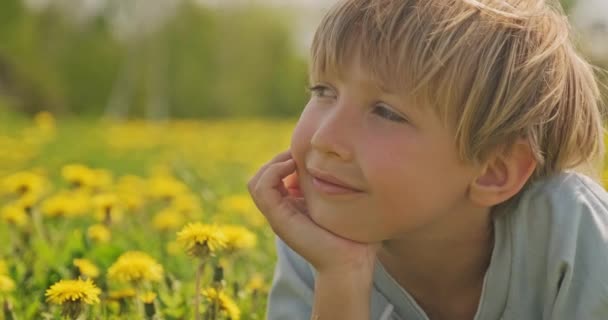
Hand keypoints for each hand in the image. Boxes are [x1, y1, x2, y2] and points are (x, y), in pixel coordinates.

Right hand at [248, 150, 377, 275]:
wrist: (351, 264)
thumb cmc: (355, 236)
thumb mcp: (343, 203)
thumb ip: (337, 186)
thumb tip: (344, 163)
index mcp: (294, 206)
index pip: (275, 176)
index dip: (287, 158)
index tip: (310, 152)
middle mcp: (283, 210)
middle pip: (262, 176)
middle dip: (278, 158)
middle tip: (300, 153)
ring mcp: (278, 215)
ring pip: (257, 181)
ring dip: (273, 163)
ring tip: (294, 159)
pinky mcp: (279, 219)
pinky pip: (261, 188)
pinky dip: (272, 172)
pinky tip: (292, 166)